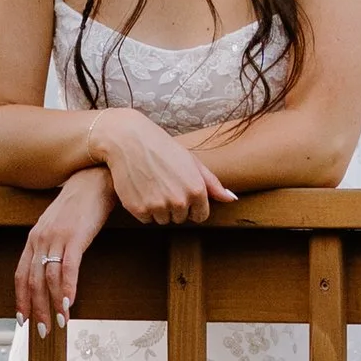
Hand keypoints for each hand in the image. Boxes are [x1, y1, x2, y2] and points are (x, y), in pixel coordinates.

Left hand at [15, 168, 115, 332]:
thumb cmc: (80, 205)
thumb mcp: (58, 227)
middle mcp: (40, 239)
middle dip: (36, 310)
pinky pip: (68, 268)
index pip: (21, 275)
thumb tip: (52, 271)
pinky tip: (70, 303)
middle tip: (42, 331)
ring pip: (49, 278)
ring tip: (60, 323)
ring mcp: (56, 238)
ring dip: (54, 304)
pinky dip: (67, 288)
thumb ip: (52, 246)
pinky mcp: (75, 237)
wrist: (95, 180)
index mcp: (34, 238)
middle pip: (33, 282)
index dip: (21, 299)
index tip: (23, 320)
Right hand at [94, 111, 235, 225]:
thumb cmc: (162, 148)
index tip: (181, 192)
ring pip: (163, 220)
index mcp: (196, 190)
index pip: (200, 216)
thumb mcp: (191, 161)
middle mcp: (179, 201)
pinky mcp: (139, 209)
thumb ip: (213, 184)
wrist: (129, 140)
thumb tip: (231, 199)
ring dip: (158, 209)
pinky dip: (143, 209)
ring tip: (152, 186)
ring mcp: (158, 206)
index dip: (192, 206)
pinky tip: (141, 190)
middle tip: (164, 184)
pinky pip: (146, 220)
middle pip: (180, 219)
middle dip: (174, 206)